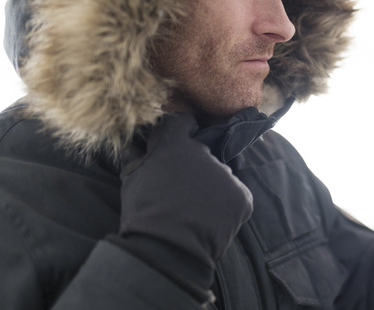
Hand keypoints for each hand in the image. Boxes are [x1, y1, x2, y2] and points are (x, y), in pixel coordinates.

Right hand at [117, 113, 252, 294]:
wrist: (166, 252)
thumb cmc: (143, 215)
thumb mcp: (131, 178)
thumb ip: (138, 153)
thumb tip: (138, 140)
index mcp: (176, 145)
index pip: (183, 121)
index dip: (182, 129)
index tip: (182, 137)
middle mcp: (205, 154)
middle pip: (204, 153)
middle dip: (196, 167)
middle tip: (184, 190)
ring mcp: (226, 175)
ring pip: (220, 176)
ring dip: (211, 188)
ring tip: (197, 210)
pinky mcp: (242, 196)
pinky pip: (235, 196)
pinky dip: (227, 206)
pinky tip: (212, 220)